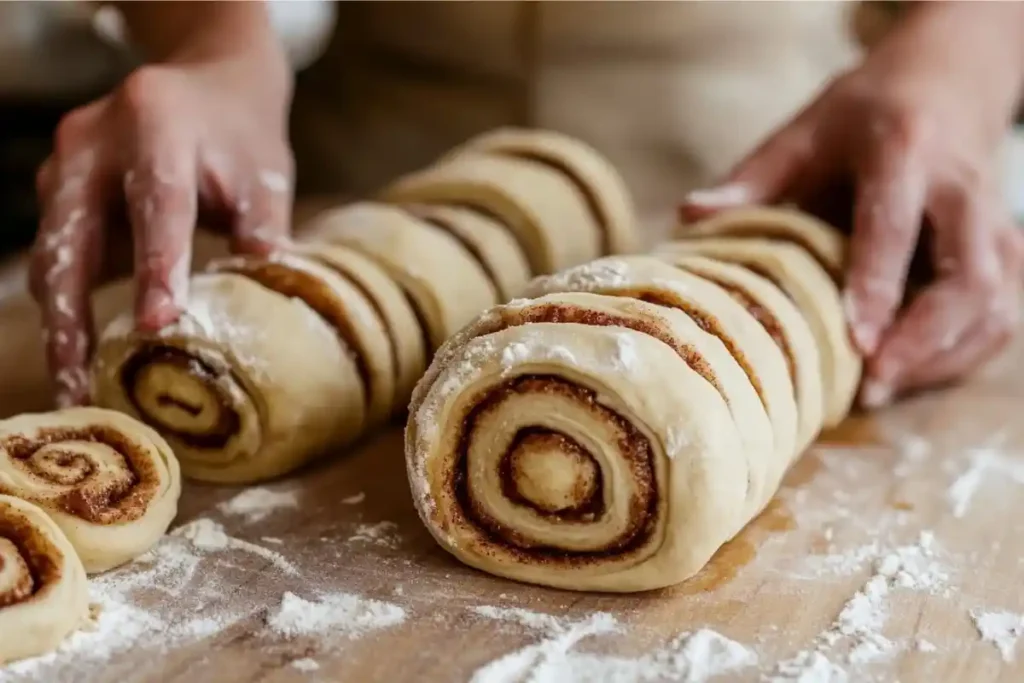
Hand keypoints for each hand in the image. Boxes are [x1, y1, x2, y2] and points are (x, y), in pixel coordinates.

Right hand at [31, 57, 292, 406]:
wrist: (207, 84)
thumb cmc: (241, 137)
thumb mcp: (264, 178)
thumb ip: (263, 236)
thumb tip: (270, 310)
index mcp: (156, 124)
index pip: (157, 203)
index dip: (156, 265)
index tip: (158, 324)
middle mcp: (94, 141)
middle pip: (71, 236)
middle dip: (70, 316)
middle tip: (76, 383)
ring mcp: (65, 165)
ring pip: (52, 253)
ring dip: (60, 322)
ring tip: (75, 385)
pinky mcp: (57, 190)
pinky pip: (57, 254)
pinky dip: (67, 303)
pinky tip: (80, 352)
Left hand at [681, 2, 1023, 407]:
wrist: (947, 81)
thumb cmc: (863, 115)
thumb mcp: (803, 133)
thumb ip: (751, 179)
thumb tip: (688, 217)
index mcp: (903, 150)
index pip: (895, 224)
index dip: (877, 285)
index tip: (856, 341)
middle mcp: (961, 188)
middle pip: (966, 275)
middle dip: (923, 338)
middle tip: (871, 384)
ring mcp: (994, 222)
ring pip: (993, 304)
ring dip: (943, 357)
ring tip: (881, 392)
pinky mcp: (1008, 250)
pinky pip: (1001, 315)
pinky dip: (961, 354)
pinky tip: (910, 376)